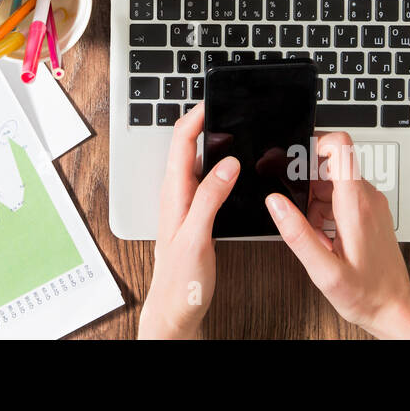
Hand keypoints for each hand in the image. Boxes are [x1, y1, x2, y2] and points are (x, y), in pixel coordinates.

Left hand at [138, 105, 238, 339]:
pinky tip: (235, 169)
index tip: (215, 100)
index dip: (196, 116)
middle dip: (206, 122)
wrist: (174, 310)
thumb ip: (209, 198)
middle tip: (230, 108)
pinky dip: (221, 166)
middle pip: (189, 145)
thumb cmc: (180, 280)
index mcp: (174, 192)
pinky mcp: (195, 213)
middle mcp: (177, 192)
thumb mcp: (197, 236)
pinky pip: (207, 179)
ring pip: (198, 161)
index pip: (181, 140)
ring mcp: (185, 202)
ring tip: (235, 129)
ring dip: (214, 143)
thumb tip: (227, 164)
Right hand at [266, 131, 409, 338]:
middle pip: (330, 163)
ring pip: (333, 180)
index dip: (314, 143)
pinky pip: (342, 195)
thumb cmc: (366, 293)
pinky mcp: (370, 211)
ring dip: (315, 199)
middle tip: (299, 212)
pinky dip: (326, 209)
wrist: (394, 307)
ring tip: (314, 232)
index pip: (340, 146)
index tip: (294, 161)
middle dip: (306, 182)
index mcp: (355, 204)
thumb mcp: (324, 270)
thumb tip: (276, 203)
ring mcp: (371, 203)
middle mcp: (367, 197)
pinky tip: (324, 235)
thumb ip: (297, 234)